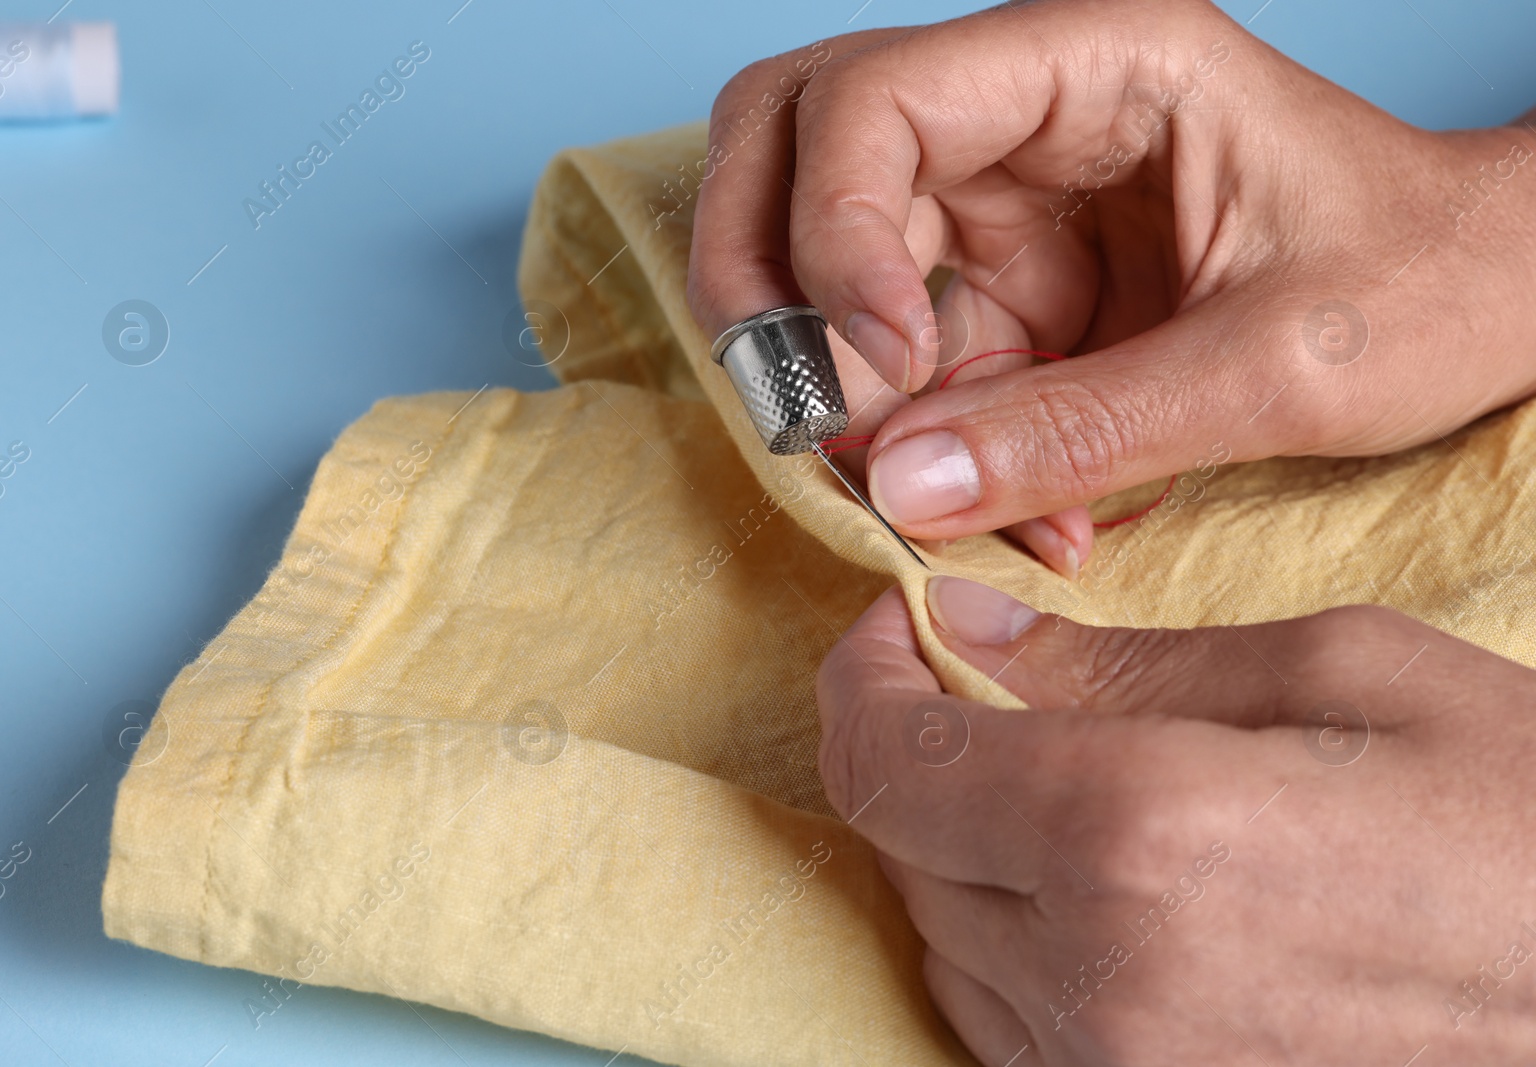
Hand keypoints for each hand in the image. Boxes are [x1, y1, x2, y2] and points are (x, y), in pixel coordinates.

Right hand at [688, 0, 1535, 576]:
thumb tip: (898, 490)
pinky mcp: (1009, 293)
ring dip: (841, 388)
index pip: (874, 100)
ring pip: (822, 261)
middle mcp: (1022, 118)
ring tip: (919, 481)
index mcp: (1094, 64)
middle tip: (799, 406)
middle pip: (790, 144)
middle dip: (764, 281)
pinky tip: (1016, 509)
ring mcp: (1002, 206)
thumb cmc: (1424, 286)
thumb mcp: (1274, 366)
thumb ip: (1085, 430)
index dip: (834, 231)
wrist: (1490, 309)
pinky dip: (924, 446)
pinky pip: (905, 364)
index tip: (881, 365)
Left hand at [816, 577, 1535, 1063]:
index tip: (896, 627)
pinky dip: (1009, 940)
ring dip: (958, 846)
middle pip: (898, 846)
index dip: (862, 676)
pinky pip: (1008, 1025)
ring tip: (1048, 780)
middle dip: (916, 745)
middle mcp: (1101, 979)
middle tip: (977, 681)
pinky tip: (1088, 887)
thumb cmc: (1529, 820)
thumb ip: (1119, 662)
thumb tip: (967, 630)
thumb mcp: (1344, 673)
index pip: (885, 758)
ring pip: (940, 942)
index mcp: (1139, 835)